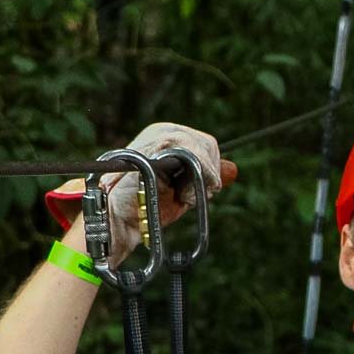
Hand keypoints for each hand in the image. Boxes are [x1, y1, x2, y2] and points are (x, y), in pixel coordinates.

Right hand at [44, 121, 237, 263]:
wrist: (121, 222)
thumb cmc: (149, 207)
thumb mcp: (186, 190)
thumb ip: (208, 177)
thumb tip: (233, 169)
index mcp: (169, 135)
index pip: (208, 144)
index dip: (212, 169)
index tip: (203, 190)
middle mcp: (161, 131)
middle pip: (207, 144)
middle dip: (209, 174)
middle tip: (191, 197)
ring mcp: (153, 139)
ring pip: (198, 151)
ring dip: (199, 180)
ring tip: (182, 198)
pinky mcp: (149, 153)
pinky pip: (186, 158)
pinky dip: (192, 182)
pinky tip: (181, 197)